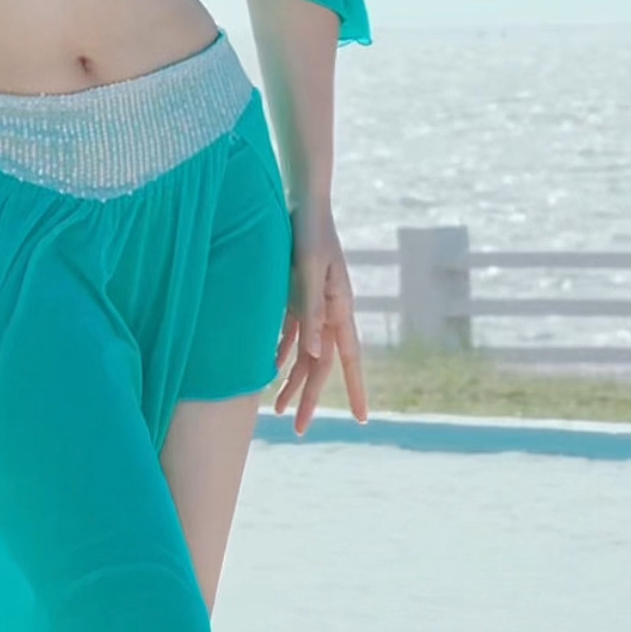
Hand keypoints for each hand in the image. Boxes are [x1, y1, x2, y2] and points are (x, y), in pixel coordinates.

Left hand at [272, 198, 368, 435]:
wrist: (302, 201)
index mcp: (339, 308)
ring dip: (292, 381)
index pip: (347, 360)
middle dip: (310, 398)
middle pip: (321, 365)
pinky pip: (291, 334)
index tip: (361, 420)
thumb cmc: (307, 233)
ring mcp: (314, 305)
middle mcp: (330, 311)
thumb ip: (310, 312)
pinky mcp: (297, 296)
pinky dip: (281, 354)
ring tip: (277, 410)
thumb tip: (312, 355)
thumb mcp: (306, 271)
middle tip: (298, 430)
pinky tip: (269, 371)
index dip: (354, 391)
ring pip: (305, 354)